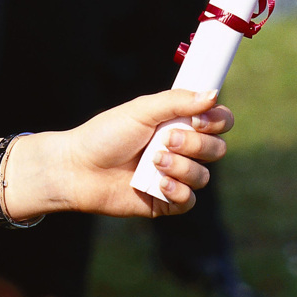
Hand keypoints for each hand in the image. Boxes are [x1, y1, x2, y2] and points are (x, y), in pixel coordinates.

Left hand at [4, 91, 231, 221]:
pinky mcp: (167, 201)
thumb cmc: (106, 134)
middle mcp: (181, 149)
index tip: (200, 120)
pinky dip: (176, 190)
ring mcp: (175, 176)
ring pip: (203, 176)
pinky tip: (156, 183)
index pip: (217, 121)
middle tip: (167, 139)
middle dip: (195, 144)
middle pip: (216, 149)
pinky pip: (190, 200)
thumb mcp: (141, 110)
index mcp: (178, 122)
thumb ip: (177, 101)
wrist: (79, 168)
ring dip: (181, 167)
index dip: (218, 120)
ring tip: (153, 162)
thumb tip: (212, 95)